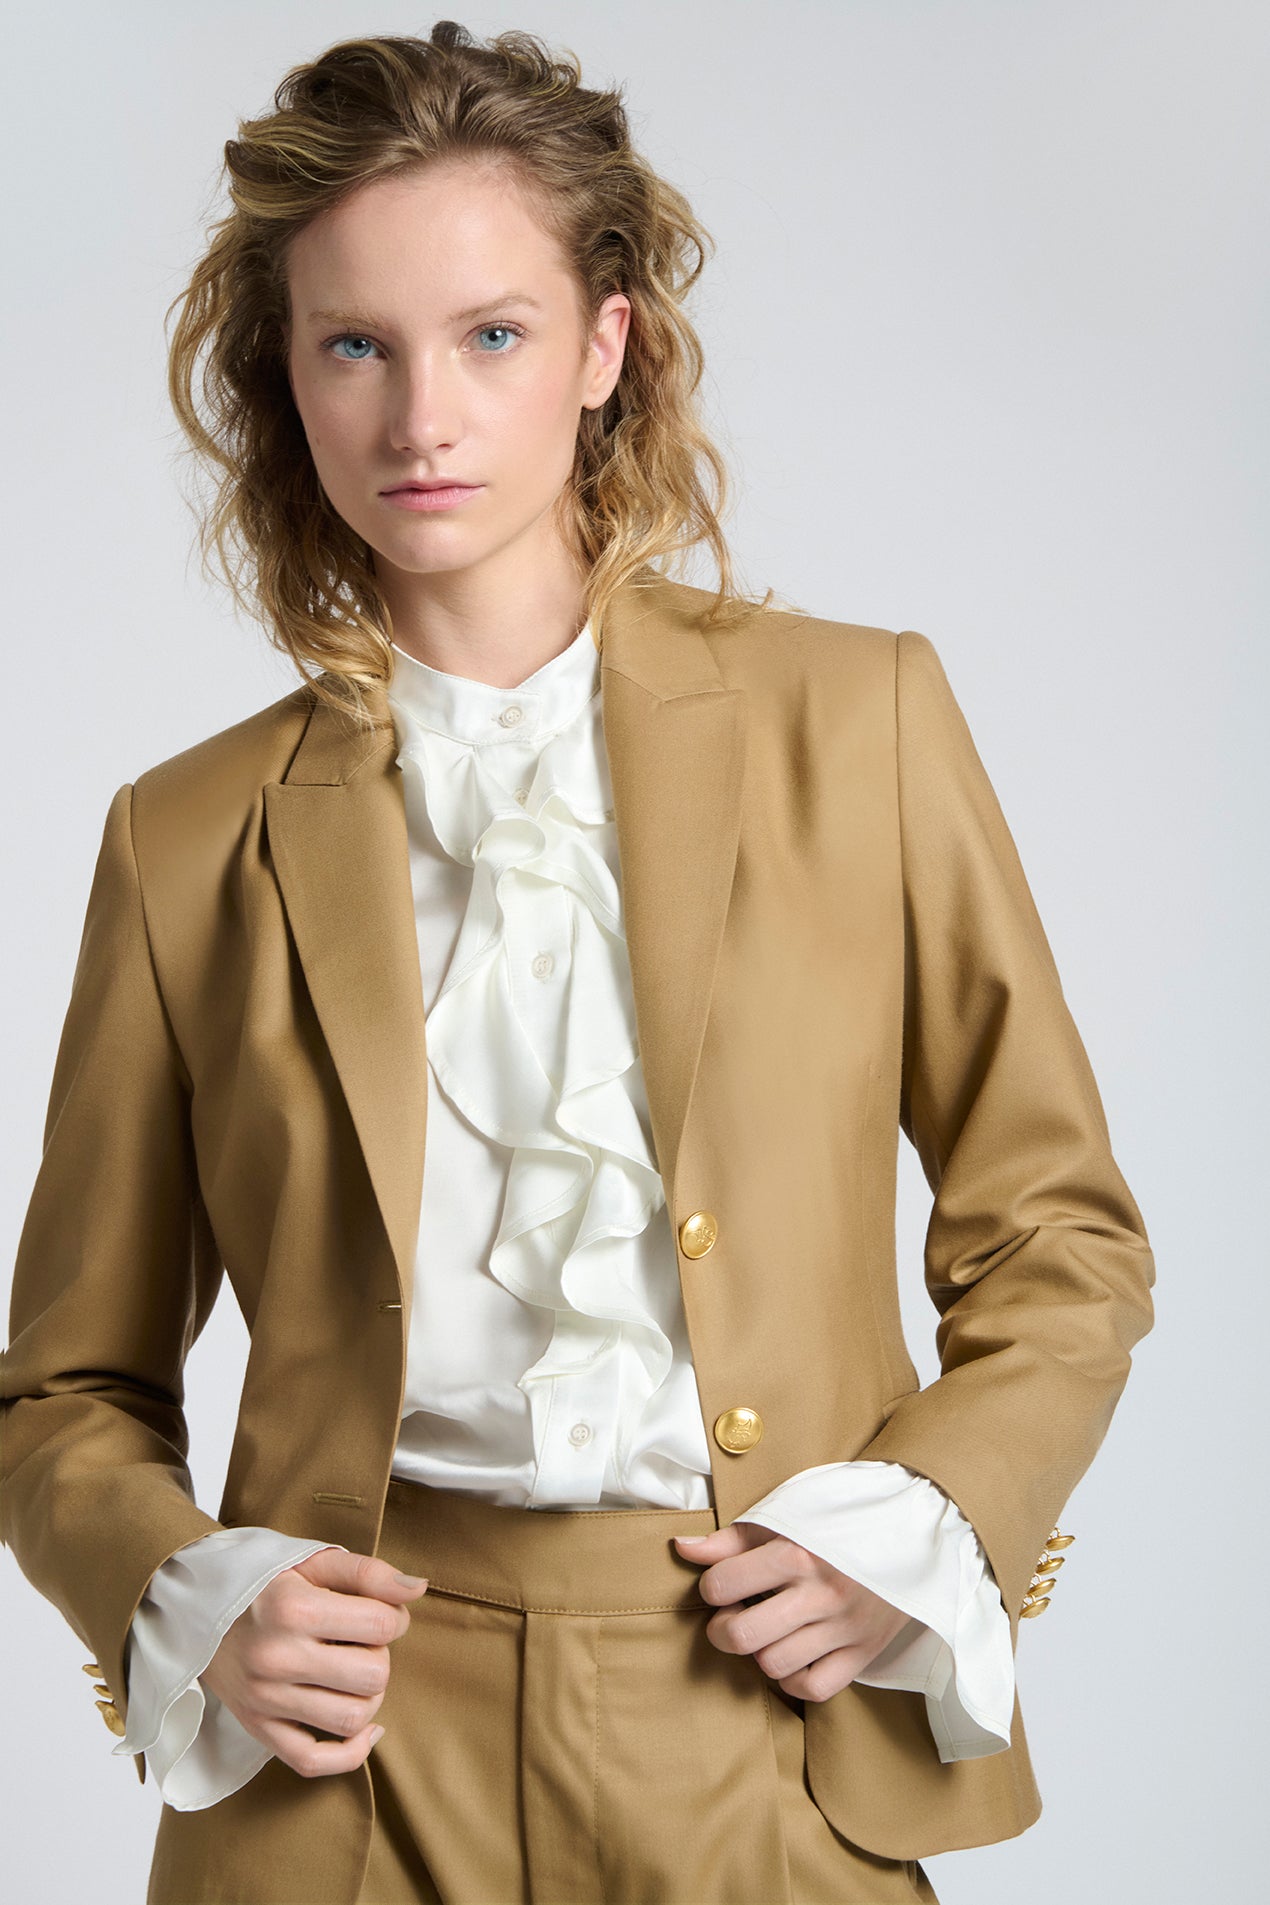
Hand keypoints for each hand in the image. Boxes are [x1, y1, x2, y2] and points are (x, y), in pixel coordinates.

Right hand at [197, 1547, 429, 1777]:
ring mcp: (266, 1699)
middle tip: (362, 1642)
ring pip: (351, 1719)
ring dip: (369, 1697)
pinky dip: (350, 1753)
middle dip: (380, 1656)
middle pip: (373, 1676)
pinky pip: (314, 1761)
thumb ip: (368, 1572)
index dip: (396, 1618)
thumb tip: (418, 1589)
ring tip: (354, 1673)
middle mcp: (277, 1658)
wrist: (195, 1610)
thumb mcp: (312, 1562)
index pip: (381, 1625)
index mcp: (292, 1609)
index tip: (382, 1612)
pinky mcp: (258, 1729)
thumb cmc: (264, 1582)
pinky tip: (365, 1728)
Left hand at [672, 1522, 911, 1703]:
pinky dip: (793, 1677)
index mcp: (798, 1552)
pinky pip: (813, 1687)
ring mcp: (844, 1628)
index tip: (721, 1584)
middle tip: (731, 1617)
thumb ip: (732, 1538)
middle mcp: (821, 1593)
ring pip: (774, 1664)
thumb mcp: (786, 1518)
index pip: (723, 1583)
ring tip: (765, 1631)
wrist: (911, 1534)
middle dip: (723, 1629)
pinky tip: (790, 1654)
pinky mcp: (863, 1653)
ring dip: (759, 1652)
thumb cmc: (838, 1524)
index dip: (711, 1586)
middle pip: (742, 1636)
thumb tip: (681, 1549)